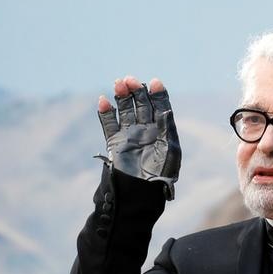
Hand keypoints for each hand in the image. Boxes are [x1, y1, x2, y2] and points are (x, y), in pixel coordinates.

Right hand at [97, 76, 180, 200]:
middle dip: (136, 90)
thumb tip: (165, 108)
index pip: (159, 105)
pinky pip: (109, 123)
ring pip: (125, 110)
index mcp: (162, 130)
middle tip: (130, 80)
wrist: (139, 193)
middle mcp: (146, 130)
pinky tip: (103, 100)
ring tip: (119, 84)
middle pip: (141, 103)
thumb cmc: (159, 174)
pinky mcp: (115, 142)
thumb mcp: (169, 149)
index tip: (153, 82)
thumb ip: (167, 127)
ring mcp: (129, 135)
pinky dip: (106, 112)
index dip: (157, 93)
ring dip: (122, 96)